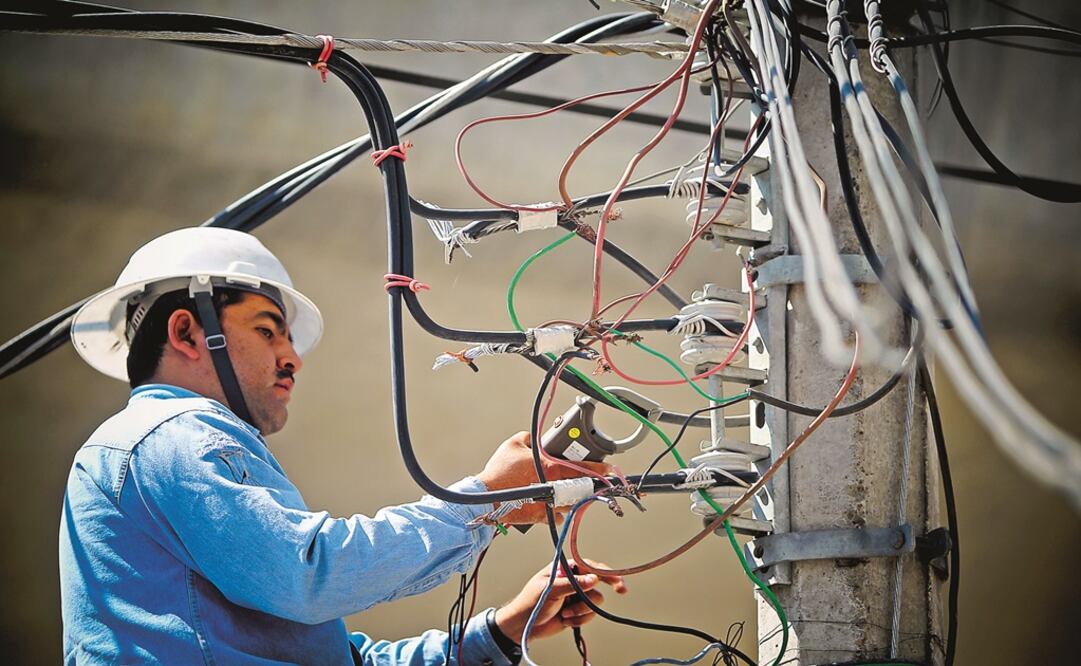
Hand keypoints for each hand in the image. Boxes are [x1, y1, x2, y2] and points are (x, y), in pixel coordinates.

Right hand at [476, 431, 613, 524]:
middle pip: (582, 488)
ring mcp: (549, 504)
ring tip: (570, 491)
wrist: (486, 498)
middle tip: (595, 482)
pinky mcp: (541, 516)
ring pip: (572, 502)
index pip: (583, 468)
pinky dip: (557, 510)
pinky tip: (552, 504)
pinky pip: (557, 514)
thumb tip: (535, 437)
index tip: (612, 469)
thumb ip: (530, 437)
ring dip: (573, 497)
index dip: (601, 468)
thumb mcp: (514, 444)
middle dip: (589, 485)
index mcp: (551, 468)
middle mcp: (554, 487)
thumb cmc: (499, 473)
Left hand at [494, 559, 627, 643]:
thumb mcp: (549, 590)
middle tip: (621, 589)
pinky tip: (565, 620)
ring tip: (565, 613)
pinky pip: (590, 614)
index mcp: (564, 569)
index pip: (589, 565)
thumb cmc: (530, 602)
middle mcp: (573, 581)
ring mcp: (576, 596)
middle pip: (598, 581)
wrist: (523, 626)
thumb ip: (572, 584)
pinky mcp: (577, 611)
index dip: (605, 571)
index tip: (616, 579)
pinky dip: (579, 619)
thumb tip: (593, 579)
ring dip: (581, 610)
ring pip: (595, 600)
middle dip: (609, 585)